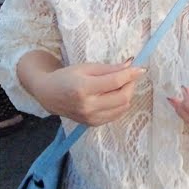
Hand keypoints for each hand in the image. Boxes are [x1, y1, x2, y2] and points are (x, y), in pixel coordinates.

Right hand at [30, 61, 145, 125]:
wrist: (48, 94)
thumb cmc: (67, 77)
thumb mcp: (86, 68)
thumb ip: (109, 68)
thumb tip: (131, 65)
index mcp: (83, 89)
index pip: (115, 82)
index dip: (131, 74)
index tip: (140, 68)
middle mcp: (87, 106)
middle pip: (123, 97)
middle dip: (131, 84)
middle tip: (129, 76)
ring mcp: (90, 117)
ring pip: (122, 107)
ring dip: (127, 94)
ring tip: (119, 85)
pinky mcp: (92, 124)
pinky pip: (116, 115)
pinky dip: (120, 104)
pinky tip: (113, 96)